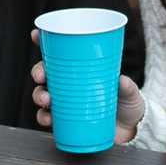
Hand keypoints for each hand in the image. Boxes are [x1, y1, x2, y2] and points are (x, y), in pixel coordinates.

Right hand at [29, 29, 144, 145]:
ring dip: (39, 95)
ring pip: (42, 95)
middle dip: (38, 71)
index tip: (35, 34)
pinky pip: (48, 118)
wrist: (130, 130)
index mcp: (80, 70)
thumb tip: (121, 80)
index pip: (59, 53)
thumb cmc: (128, 104)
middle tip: (41, 76)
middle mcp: (69, 85)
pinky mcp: (65, 121)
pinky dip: (44, 118)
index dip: (43, 42)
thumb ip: (128, 87)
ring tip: (46, 100)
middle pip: (45, 73)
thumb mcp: (130, 93)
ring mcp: (65, 102)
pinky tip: (47, 119)